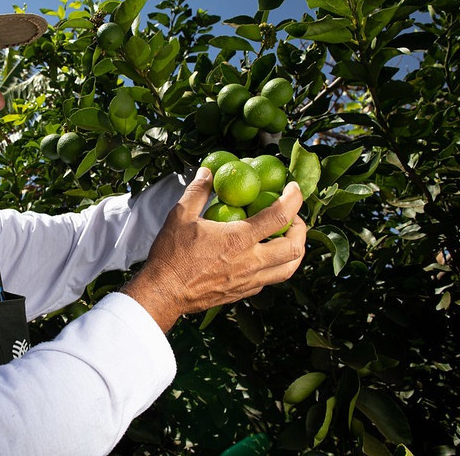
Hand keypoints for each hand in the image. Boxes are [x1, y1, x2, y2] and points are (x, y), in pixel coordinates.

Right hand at [122, 167, 305, 332]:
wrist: (164, 292)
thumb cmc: (171, 255)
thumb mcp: (180, 216)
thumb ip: (198, 192)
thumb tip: (207, 173)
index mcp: (238, 239)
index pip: (280, 216)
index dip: (293, 199)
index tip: (293, 189)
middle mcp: (250, 262)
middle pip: (294, 247)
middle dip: (301, 229)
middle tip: (292, 218)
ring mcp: (249, 280)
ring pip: (288, 268)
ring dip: (294, 251)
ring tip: (287, 238)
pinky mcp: (243, 292)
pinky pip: (270, 279)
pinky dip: (275, 266)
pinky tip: (264, 257)